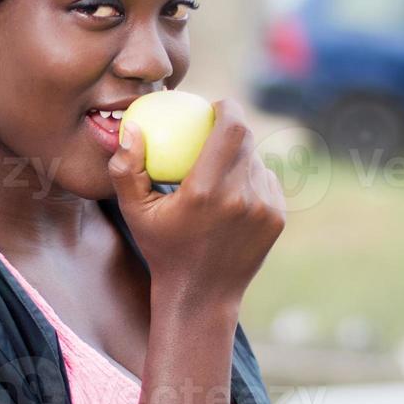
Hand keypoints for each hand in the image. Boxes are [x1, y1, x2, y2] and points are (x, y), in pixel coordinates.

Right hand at [107, 98, 285, 310]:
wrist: (201, 295)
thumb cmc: (162, 249)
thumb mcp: (134, 212)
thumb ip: (126, 169)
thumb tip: (132, 128)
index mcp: (206, 191)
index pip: (232, 128)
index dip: (228, 107)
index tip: (213, 107)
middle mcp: (240, 196)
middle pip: (247, 140)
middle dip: (232, 129)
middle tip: (213, 131)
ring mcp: (263, 208)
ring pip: (258, 161)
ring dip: (240, 157)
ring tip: (219, 168)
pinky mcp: (277, 218)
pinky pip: (267, 182)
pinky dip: (251, 179)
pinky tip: (233, 192)